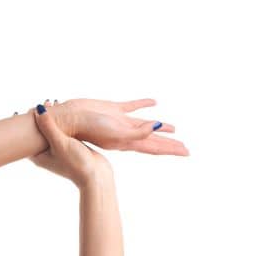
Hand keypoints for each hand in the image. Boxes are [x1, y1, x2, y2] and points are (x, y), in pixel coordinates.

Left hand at [31, 105, 109, 187]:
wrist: (96, 176)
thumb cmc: (76, 163)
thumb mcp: (60, 143)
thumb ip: (48, 127)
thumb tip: (37, 109)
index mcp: (39, 156)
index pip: (28, 137)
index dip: (28, 122)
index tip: (30, 108)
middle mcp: (47, 154)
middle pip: (40, 133)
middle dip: (41, 118)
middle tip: (46, 102)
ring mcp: (59, 151)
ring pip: (53, 131)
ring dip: (55, 119)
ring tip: (57, 103)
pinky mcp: (71, 148)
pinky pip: (64, 132)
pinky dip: (64, 123)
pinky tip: (69, 113)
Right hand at [59, 96, 189, 156]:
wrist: (69, 120)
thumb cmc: (89, 129)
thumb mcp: (116, 133)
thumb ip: (138, 132)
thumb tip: (157, 126)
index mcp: (128, 141)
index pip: (155, 147)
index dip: (171, 149)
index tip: (186, 152)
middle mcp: (126, 134)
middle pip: (154, 140)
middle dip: (170, 144)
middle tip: (184, 148)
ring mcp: (120, 122)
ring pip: (146, 125)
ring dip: (160, 127)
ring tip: (173, 128)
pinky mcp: (114, 109)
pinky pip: (133, 106)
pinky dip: (144, 104)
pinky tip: (153, 102)